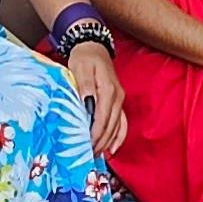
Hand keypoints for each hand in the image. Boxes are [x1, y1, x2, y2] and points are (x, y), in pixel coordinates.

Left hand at [64, 39, 126, 155]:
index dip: (95, 134)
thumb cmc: (84, 57)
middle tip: (88, 155)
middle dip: (100, 142)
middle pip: (111, 125)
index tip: (86, 145)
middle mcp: (117, 96)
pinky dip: (118, 137)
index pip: (103, 117)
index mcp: (108, 89)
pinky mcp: (118, 102)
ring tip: (97, 154)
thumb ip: (85, 86)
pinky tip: (112, 149)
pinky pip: (122, 123)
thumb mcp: (80, 68)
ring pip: (117, 126)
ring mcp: (120, 100)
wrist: (93, 46)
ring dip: (108, 142)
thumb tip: (87, 105)